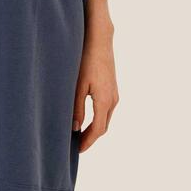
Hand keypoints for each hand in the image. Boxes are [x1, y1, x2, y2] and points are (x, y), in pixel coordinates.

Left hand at [72, 20, 118, 152]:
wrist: (99, 39)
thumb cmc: (86, 60)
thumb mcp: (78, 85)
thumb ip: (76, 107)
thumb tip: (75, 128)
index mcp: (105, 101)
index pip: (98, 129)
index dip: (88, 142)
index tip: (78, 151)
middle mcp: (113, 100)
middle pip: (103, 126)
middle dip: (91, 138)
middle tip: (77, 146)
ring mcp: (115, 93)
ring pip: (106, 118)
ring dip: (95, 128)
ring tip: (80, 134)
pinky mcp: (112, 87)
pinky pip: (106, 109)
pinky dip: (98, 118)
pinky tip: (87, 118)